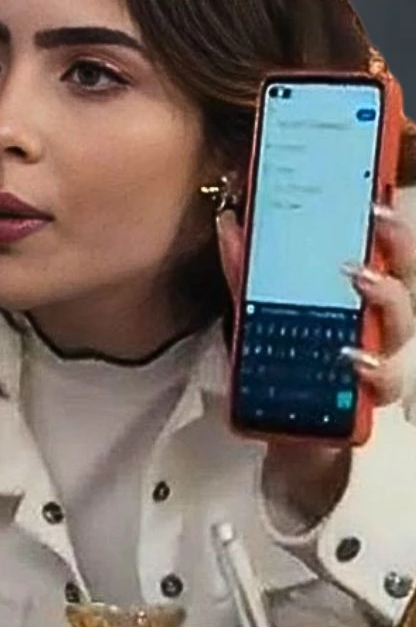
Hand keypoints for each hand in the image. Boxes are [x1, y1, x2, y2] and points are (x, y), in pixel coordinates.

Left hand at [216, 202, 415, 519]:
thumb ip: (243, 268)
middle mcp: (375, 324)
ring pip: (402, 328)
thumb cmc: (283, 360)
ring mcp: (376, 358)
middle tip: (376, 224)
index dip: (387, 224)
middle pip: (404, 279)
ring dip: (388, 299)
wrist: (285, 429)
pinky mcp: (367, 398)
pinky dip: (374, 368)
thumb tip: (229, 221)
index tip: (373, 197)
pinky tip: (354, 357)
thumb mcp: (254, 308)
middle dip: (397, 248)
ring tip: (362, 280)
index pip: (384, 251)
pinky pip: (386, 382)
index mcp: (355, 295)